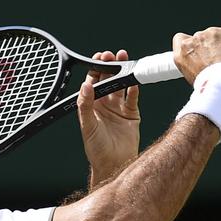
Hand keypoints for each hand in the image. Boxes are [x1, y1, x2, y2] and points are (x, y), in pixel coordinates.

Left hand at [77, 50, 139, 184]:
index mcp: (91, 105)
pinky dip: (135, 89)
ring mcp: (118, 108)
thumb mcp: (88, 126)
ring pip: (121, 86)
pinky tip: (135, 82)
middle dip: (110, 67)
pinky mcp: (131, 114)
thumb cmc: (96, 149)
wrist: (113, 165)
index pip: (93, 82)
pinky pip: (133, 98)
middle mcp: (104, 104)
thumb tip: (85, 86)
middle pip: (108, 80)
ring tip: (125, 59)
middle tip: (113, 55)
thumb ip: (85, 105)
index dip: (96, 69)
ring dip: (123, 73)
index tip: (99, 58)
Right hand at [173, 27, 220, 83]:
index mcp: (180, 54)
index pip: (180, 39)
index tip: (198, 52)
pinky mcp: (219, 33)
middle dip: (208, 44)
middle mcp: (190, 42)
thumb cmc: (208, 84)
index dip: (190, 44)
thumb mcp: (192, 75)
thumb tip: (204, 61)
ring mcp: (204, 36)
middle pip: (199, 37)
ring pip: (215, 34)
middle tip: (216, 57)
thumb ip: (194, 62)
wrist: (219, 82)